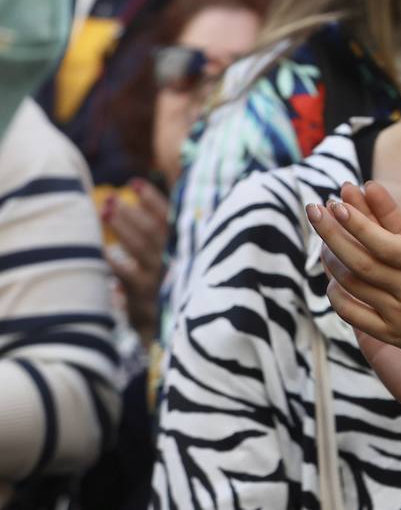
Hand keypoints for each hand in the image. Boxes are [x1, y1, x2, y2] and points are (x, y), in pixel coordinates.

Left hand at [103, 178, 169, 345]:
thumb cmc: (179, 286)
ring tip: (104, 211)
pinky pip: (126, 276)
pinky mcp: (147, 298)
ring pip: (140, 248)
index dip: (153, 199)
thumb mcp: (182, 258)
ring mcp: (162, 279)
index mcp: (188, 247)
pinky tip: (101, 250)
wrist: (184, 329)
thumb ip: (171, 233)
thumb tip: (152, 200)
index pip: (171, 217)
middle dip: (132, 212)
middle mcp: (177, 260)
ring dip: (122, 228)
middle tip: (111, 198)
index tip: (135, 183)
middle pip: (153, 231)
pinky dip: (113, 262)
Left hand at [308, 181, 400, 370]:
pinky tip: (331, 279)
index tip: (338, 203)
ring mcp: (398, 313)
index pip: (384, 242)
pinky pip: (354, 316)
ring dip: (332, 259)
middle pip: (360, 260)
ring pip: (353, 285)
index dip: (358, 223)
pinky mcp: (391, 333)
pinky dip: (338, 297)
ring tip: (323, 237)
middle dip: (332, 233)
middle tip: (314, 210)